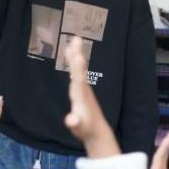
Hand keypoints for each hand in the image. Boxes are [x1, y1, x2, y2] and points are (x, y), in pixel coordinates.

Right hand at [62, 37, 117, 157]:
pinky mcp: (82, 88)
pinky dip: (75, 61)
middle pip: (79, 69)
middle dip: (77, 54)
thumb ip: (75, 123)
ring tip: (74, 40)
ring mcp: (83, 87)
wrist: (97, 130)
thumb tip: (71, 120)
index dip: (78, 69)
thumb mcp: (79, 128)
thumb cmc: (86, 129)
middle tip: (77, 38)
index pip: (79, 80)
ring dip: (76, 54)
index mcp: (81, 96)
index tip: (78, 56)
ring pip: (79, 68)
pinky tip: (73, 54)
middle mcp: (83, 89)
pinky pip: (77, 71)